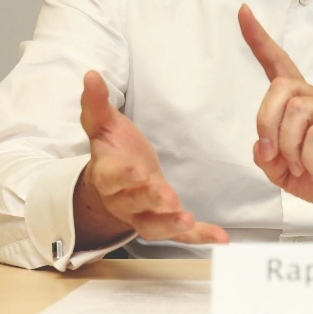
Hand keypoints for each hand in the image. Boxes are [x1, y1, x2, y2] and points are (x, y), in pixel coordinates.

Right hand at [74, 70, 228, 249]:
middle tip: (169, 198)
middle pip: (134, 204)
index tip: (138, 171)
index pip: (113, 177)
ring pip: (152, 226)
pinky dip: (199, 237)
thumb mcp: (102, 125)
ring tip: (188, 221)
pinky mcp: (162, 221)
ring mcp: (141, 214)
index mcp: (107, 175)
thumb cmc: (111, 150)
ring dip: (170, 225)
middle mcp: (122, 200)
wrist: (110, 183)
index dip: (124, 176)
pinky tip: (221, 238)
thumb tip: (90, 75)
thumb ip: (96, 103)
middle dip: (150, 200)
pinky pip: (179, 236)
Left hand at [237, 5, 312, 232]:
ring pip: (296, 111)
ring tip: (302, 168)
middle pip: (279, 87)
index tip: (243, 12)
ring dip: (289, 148)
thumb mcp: (288, 175)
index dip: (258, 39)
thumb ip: (269, 160)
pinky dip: (310, 159)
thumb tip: (261, 145)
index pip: (278, 64)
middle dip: (266, 122)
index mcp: (301, 104)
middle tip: (273, 154)